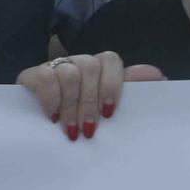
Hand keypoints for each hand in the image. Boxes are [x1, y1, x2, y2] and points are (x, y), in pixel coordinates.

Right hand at [16, 51, 162, 139]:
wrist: (41, 126)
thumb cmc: (83, 117)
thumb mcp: (108, 106)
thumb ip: (133, 90)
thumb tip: (157, 75)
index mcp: (98, 67)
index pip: (109, 60)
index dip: (111, 84)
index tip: (109, 113)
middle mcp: (77, 62)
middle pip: (89, 68)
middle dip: (90, 102)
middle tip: (88, 129)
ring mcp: (54, 66)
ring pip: (69, 73)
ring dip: (71, 105)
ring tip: (70, 128)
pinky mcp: (32, 74)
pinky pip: (45, 78)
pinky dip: (51, 98)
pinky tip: (52, 115)